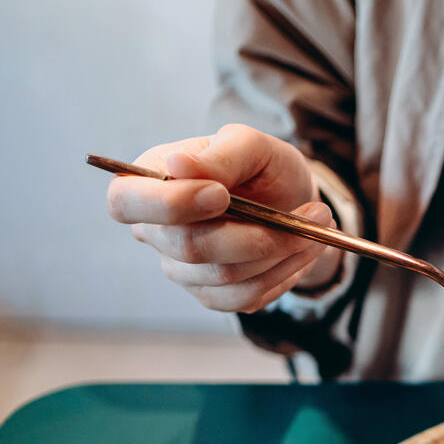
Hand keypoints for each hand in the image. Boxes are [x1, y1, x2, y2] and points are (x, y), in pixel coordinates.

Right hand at [105, 123, 343, 311]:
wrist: (292, 201)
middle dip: (254, 235)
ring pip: (224, 277)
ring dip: (281, 253)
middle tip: (313, 213)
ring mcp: (180, 268)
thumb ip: (220, 155)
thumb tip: (177, 164)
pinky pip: (243, 298)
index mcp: (150, 181)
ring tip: (318, 225)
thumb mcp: (252, 145)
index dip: (168, 205)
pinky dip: (283, 274)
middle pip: (187, 247)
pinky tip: (302, 250)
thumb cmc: (263, 168)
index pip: (125, 202)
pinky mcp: (210, 294)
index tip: (221, 195)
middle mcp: (156, 230)